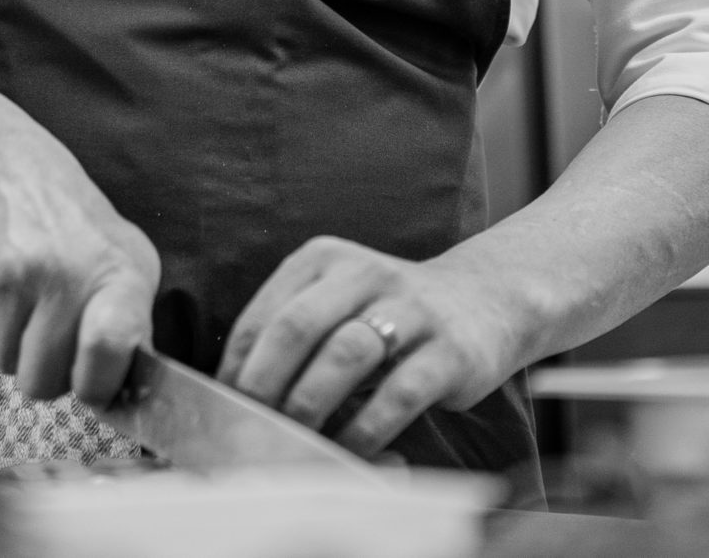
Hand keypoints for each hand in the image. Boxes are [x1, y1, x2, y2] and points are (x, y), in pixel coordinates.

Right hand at [0, 129, 159, 406]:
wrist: (8, 168)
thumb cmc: (77, 231)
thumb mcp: (127, 262)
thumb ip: (132, 327)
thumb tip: (129, 394)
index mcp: (118, 275)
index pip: (110, 347)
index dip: (97, 383)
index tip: (90, 382)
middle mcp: (65, 273)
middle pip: (44, 382)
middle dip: (43, 369)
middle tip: (47, 326)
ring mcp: (12, 274)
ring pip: (4, 365)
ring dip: (10, 344)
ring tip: (23, 294)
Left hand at [217, 236, 524, 457]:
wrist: (484, 302)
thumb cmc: (388, 316)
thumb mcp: (338, 302)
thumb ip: (294, 335)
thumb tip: (236, 400)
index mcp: (325, 259)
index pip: (265, 315)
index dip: (238, 368)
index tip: (224, 411)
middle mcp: (366, 273)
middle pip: (297, 328)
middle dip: (265, 385)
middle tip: (251, 429)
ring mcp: (412, 310)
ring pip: (345, 355)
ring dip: (310, 406)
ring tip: (296, 440)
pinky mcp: (450, 350)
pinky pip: (397, 394)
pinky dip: (365, 430)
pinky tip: (349, 450)